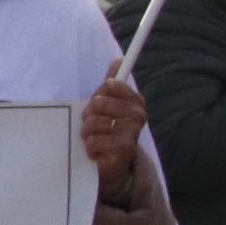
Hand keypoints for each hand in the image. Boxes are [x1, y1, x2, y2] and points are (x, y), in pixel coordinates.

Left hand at [79, 73, 145, 190]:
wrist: (111, 165)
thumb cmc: (106, 131)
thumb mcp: (107, 104)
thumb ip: (113, 82)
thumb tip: (119, 59)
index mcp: (135, 101)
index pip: (111, 84)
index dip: (99, 94)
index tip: (98, 103)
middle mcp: (138, 114)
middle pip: (99, 102)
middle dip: (89, 115)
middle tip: (94, 126)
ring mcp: (133, 131)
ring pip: (94, 122)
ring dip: (87, 133)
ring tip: (94, 139)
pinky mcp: (125, 149)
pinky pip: (94, 141)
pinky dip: (90, 148)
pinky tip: (97, 152)